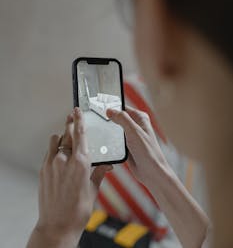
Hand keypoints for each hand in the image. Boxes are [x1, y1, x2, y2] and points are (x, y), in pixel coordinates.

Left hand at [34, 107, 111, 244]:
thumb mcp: (93, 190)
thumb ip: (100, 173)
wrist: (57, 225)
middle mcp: (65, 160)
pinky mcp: (43, 170)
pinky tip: (60, 155)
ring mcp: (52, 164)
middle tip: (72, 118)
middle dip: (70, 124)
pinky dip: (55, 149)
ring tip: (66, 140)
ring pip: (55, 140)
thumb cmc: (78, 210)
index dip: (79, 119)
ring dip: (62, 137)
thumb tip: (108, 165)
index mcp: (81, 162)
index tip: (77, 110)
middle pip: (67, 133)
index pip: (80, 134)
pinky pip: (49, 152)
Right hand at [106, 106, 167, 188]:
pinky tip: (105, 144)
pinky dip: (110, 143)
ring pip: (115, 131)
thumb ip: (122, 119)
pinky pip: (114, 141)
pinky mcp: (126, 147)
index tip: (100, 108)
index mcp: (140, 118)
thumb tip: (110, 110)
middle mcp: (136, 126)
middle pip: (117, 119)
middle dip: (108, 121)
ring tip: (100, 133)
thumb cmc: (148, 153)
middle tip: (98, 122)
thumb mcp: (134, 131)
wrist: (151, 173)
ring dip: (109, 133)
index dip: (112, 108)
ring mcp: (131, 136)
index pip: (123, 108)